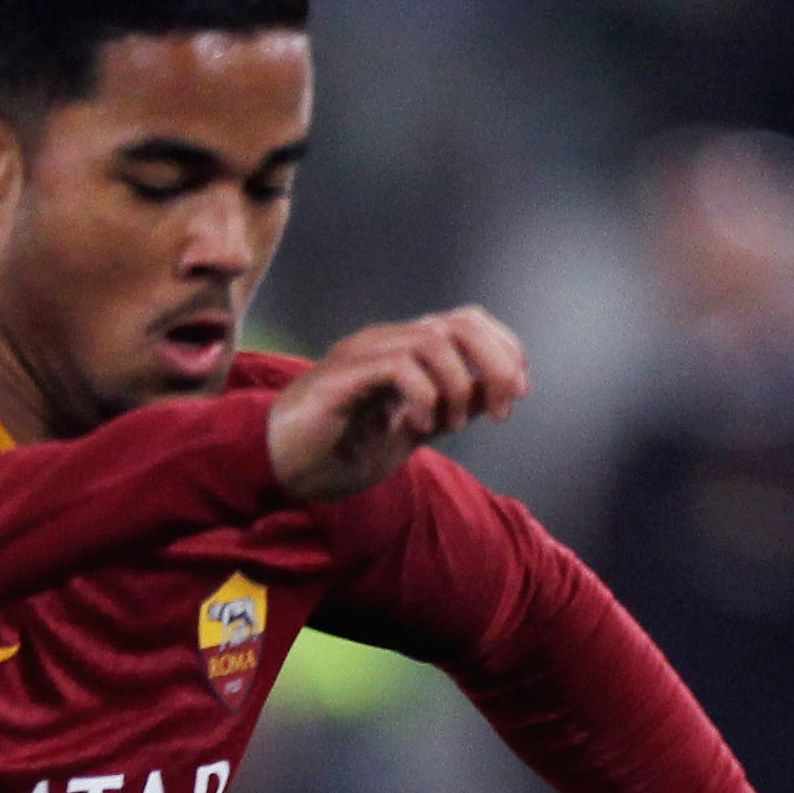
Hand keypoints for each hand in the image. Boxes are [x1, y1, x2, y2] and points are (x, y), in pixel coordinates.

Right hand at [267, 308, 528, 503]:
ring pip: (433, 341)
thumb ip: (451, 408)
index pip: (468, 322)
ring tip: (449, 427)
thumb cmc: (338, 452)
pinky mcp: (342, 377)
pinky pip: (399, 367)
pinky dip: (423, 397)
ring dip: (457, 387)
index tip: (514, 396)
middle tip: (500, 411)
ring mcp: (363, 354)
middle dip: (495, 364)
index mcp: (404, 350)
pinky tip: (418, 428)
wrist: (279, 470)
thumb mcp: (411, 432)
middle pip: (460, 322)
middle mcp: (386, 341)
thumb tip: (495, 392)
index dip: (504, 352)